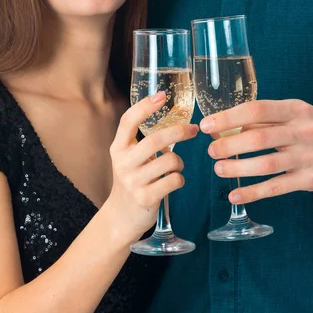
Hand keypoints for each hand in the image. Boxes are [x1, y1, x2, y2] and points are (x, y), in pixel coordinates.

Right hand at [106, 92, 198, 238]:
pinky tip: (174, 182)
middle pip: (155, 139)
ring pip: (170, 161)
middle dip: (179, 132)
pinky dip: (179, 180)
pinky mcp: (145, 197)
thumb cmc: (133, 181)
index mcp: (118, 149)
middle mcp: (123, 163)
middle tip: (193, 130)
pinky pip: (174, 180)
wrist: (122, 216)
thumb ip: (143, 141)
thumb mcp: (130, 159)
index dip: (145, 106)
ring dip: (179, 163)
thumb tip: (175, 120)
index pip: (128, 121)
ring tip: (175, 168)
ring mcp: (133, 181)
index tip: (162, 95)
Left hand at [199, 99, 312, 203]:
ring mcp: (308, 157)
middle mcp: (304, 132)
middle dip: (229, 145)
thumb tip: (221, 127)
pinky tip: (234, 194)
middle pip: (259, 138)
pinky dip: (253, 192)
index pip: (258, 109)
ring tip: (219, 169)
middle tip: (211, 151)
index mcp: (297, 109)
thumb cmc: (308, 129)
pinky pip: (276, 187)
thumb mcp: (292, 115)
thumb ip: (261, 119)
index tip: (207, 126)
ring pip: (266, 165)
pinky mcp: (310, 180)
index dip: (229, 118)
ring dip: (237, 169)